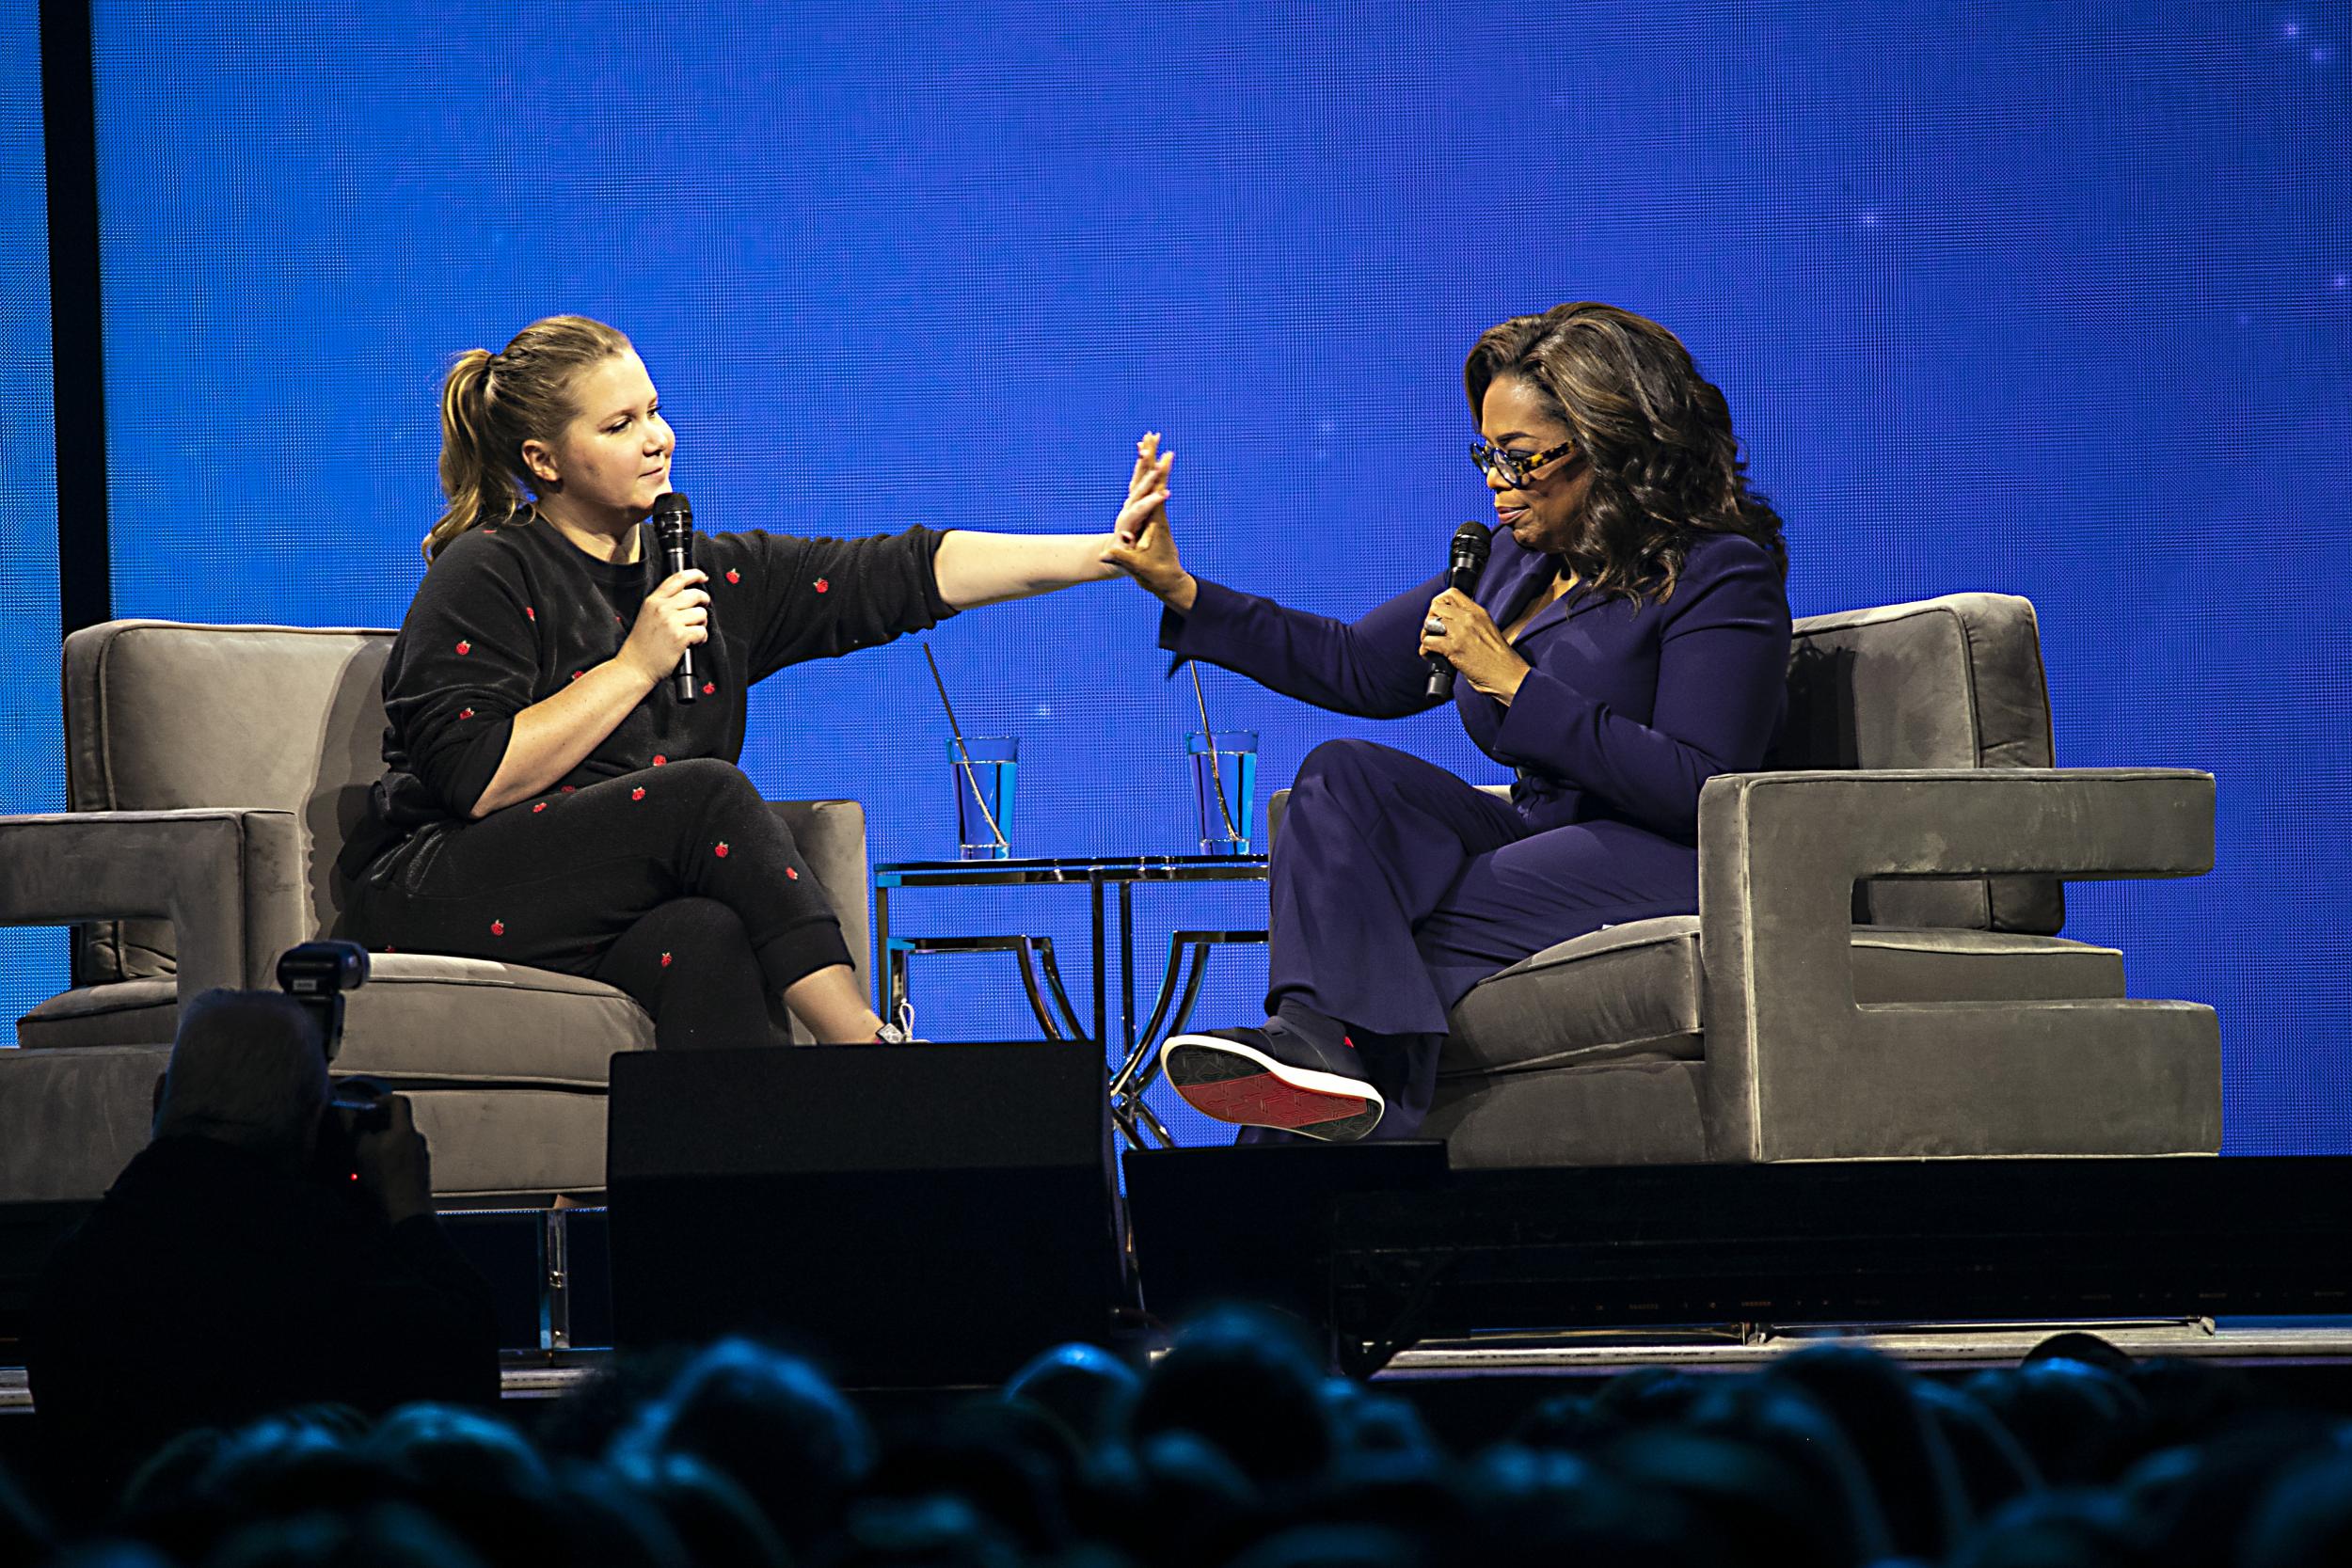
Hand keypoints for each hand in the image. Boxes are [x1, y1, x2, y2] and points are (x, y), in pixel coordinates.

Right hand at [350, 1092, 432, 1225]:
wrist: (407, 1210)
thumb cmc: (387, 1181)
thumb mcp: (362, 1150)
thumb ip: (355, 1128)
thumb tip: (346, 1113)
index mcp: (406, 1130)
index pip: (399, 1101)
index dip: (382, 1100)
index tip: (369, 1106)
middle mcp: (418, 1140)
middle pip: (399, 1122)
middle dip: (379, 1125)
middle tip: (362, 1133)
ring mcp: (421, 1156)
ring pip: (401, 1141)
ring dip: (384, 1144)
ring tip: (367, 1156)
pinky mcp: (420, 1172)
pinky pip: (405, 1158)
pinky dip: (391, 1159)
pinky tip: (379, 1172)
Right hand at [619, 568, 709, 686]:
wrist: (635, 666)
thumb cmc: (642, 645)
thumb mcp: (647, 616)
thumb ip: (663, 603)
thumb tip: (688, 596)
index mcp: (653, 601)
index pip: (678, 579)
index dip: (695, 575)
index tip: (703, 577)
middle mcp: (662, 608)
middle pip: (695, 595)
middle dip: (704, 602)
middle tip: (702, 612)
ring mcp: (671, 622)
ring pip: (701, 613)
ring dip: (702, 624)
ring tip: (693, 632)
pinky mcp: (680, 636)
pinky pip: (702, 631)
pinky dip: (702, 638)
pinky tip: (694, 643)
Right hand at [1101, 433, 1194, 610]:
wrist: (1168, 581)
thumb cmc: (1153, 575)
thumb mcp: (1137, 569)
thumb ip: (1122, 559)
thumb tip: (1105, 553)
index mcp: (1156, 522)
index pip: (1154, 492)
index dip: (1151, 475)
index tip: (1151, 457)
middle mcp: (1159, 514)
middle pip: (1155, 480)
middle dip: (1152, 457)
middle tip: (1153, 434)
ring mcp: (1157, 514)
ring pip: (1155, 482)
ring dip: (1152, 461)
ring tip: (1150, 441)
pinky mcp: (1154, 517)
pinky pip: (1151, 490)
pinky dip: (1148, 475)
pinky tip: (1147, 465)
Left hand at [1419, 588, 1529, 703]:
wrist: (1507, 674)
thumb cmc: (1498, 658)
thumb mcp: (1487, 629)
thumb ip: (1470, 621)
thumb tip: (1449, 622)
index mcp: (1478, 612)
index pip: (1451, 593)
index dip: (1439, 602)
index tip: (1438, 615)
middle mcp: (1469, 618)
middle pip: (1436, 607)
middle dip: (1430, 619)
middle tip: (1433, 633)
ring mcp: (1461, 632)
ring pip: (1429, 623)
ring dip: (1426, 635)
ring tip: (1431, 645)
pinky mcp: (1454, 648)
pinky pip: (1428, 642)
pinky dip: (1425, 650)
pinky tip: (1431, 656)